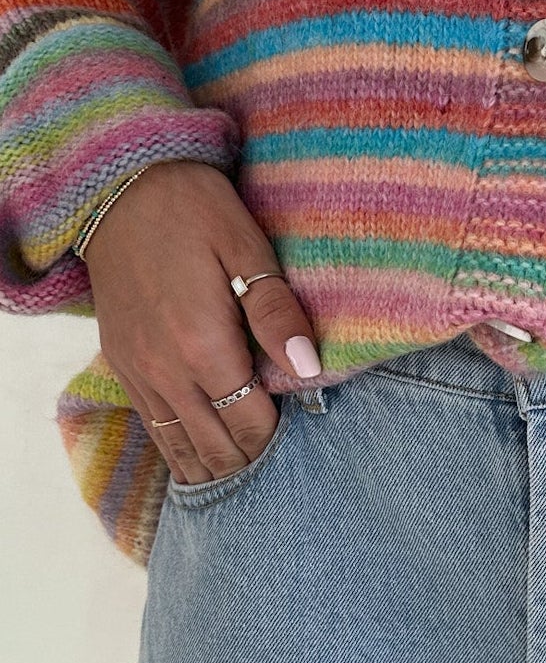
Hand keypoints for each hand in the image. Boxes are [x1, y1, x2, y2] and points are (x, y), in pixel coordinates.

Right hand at [84, 160, 320, 482]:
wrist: (118, 189)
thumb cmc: (193, 210)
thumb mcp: (246, 248)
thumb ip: (277, 313)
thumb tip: (309, 370)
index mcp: (203, 346)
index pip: (251, 424)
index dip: (281, 438)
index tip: (305, 433)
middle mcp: (165, 371)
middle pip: (218, 449)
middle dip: (252, 461)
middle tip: (286, 465)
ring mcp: (138, 373)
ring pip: (181, 450)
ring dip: (216, 466)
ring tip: (250, 473)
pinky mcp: (121, 366)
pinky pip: (154, 430)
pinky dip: (182, 451)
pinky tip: (205, 461)